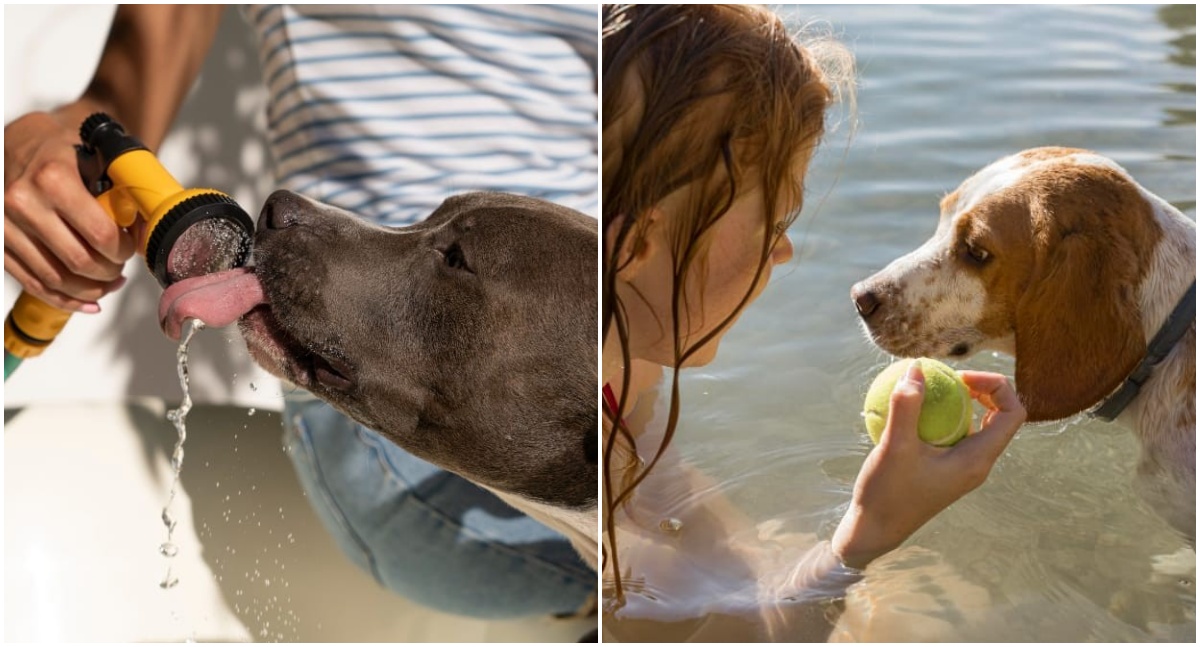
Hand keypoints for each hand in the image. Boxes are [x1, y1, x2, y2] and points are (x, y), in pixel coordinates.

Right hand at [4, 109, 134, 311]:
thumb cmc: (66, 150)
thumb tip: (149, 229)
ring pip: (55, 279)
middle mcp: (23, 202)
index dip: (123, 250)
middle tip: (121, 268)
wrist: (21, 142)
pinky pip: (32, 283)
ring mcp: (5, 224)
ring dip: (90, 290)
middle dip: (108, 272)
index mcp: (53, 178)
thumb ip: (124, 189)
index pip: (100, 235)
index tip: (130, 249)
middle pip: (78, 261)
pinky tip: (88, 303)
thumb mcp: (99, 156)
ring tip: (109, 284)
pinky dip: (63, 299)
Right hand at [831, 362, 1025, 568]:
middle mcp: (977, 464)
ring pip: (976, 425)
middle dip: (980, 390)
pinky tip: (909, 410)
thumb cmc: (887, 494)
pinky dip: (939, 417)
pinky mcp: (945, 469)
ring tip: (930, 389)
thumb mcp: (894, 447)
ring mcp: (961, 468)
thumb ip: (906, 407)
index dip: (996, 386)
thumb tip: (916, 368)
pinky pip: (953, 435)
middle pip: (999, 416)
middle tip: (948, 378)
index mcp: (978, 460)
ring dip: (959, 402)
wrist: (873, 531)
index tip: (960, 377)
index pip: (1013, 414)